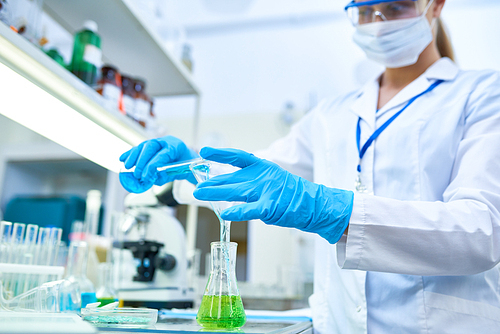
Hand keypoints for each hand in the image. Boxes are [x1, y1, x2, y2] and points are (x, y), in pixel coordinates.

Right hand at [119, 136, 197, 191]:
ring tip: (127, 167)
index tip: (145, 176)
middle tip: (137, 174)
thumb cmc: (184, 165)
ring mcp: (156, 141)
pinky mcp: (149, 145)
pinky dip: (130, 153)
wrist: (186, 157)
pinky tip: (121, 159)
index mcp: (176, 147)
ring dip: (133, 157)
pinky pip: (138, 148)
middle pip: (150, 147)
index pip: (162, 155)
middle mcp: (165, 141)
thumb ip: (166, 176)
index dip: (152, 165)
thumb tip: (151, 180)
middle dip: (141, 161)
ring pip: (143, 146)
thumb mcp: (179, 172)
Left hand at [193, 147, 353, 243]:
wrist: (313, 205)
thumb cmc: (291, 194)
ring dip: (216, 193)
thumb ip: (251, 181)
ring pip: (235, 191)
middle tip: (196, 184)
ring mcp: (266, 191)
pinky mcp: (270, 207)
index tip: (204, 152)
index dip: (220, 153)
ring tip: (200, 194)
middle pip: (231, 177)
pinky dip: (237, 211)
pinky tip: (225, 212)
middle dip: (212, 182)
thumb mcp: (271, 179)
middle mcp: (262, 177)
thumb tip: (226, 185)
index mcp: (263, 167)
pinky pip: (249, 209)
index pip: (237, 157)